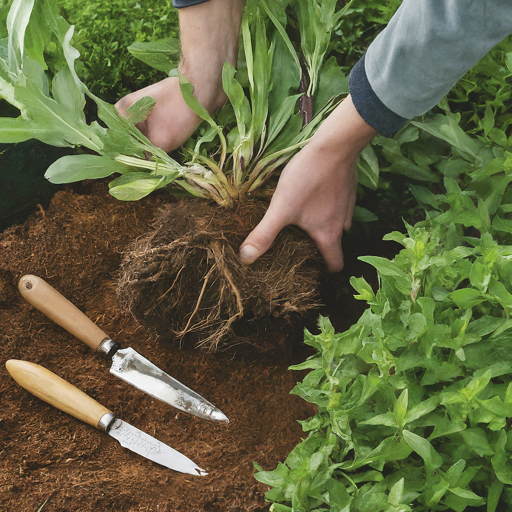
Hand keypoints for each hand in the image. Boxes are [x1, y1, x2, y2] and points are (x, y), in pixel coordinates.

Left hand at [239, 95, 376, 272]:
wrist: (334, 145)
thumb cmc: (308, 178)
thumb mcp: (281, 208)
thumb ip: (264, 234)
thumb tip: (246, 258)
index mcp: (328, 234)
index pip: (335, 263)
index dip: (326, 271)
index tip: (313, 270)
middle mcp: (342, 223)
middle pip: (335, 244)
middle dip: (321, 248)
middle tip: (302, 244)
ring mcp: (348, 205)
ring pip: (338, 223)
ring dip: (325, 226)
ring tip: (305, 221)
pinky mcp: (348, 188)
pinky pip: (339, 205)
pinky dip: (329, 207)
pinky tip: (314, 197)